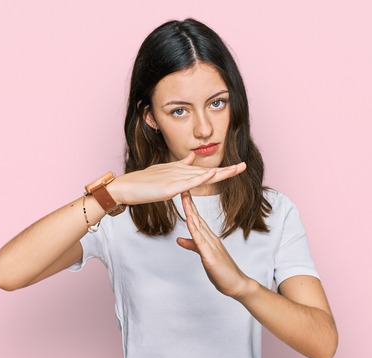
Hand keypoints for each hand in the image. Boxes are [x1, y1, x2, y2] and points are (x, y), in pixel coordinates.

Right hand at [107, 153, 245, 205]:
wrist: (127, 187)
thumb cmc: (143, 182)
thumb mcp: (165, 172)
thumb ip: (180, 166)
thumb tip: (192, 157)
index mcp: (181, 171)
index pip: (206, 170)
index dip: (222, 169)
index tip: (237, 166)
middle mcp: (181, 172)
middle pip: (209, 171)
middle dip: (228, 169)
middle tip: (244, 166)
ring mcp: (175, 178)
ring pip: (202, 175)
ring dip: (219, 172)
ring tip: (236, 169)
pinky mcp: (169, 186)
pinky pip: (188, 182)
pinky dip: (200, 178)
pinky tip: (211, 175)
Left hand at [175, 191, 253, 299]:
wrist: (237, 284)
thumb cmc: (222, 271)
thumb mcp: (203, 255)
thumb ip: (192, 245)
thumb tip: (179, 239)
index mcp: (209, 238)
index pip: (197, 218)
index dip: (189, 206)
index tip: (183, 193)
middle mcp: (211, 238)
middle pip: (197, 217)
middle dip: (189, 202)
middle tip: (182, 186)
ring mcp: (211, 246)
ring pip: (198, 225)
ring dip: (190, 210)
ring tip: (184, 197)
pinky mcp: (210, 255)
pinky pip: (201, 240)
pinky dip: (194, 229)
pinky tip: (190, 220)